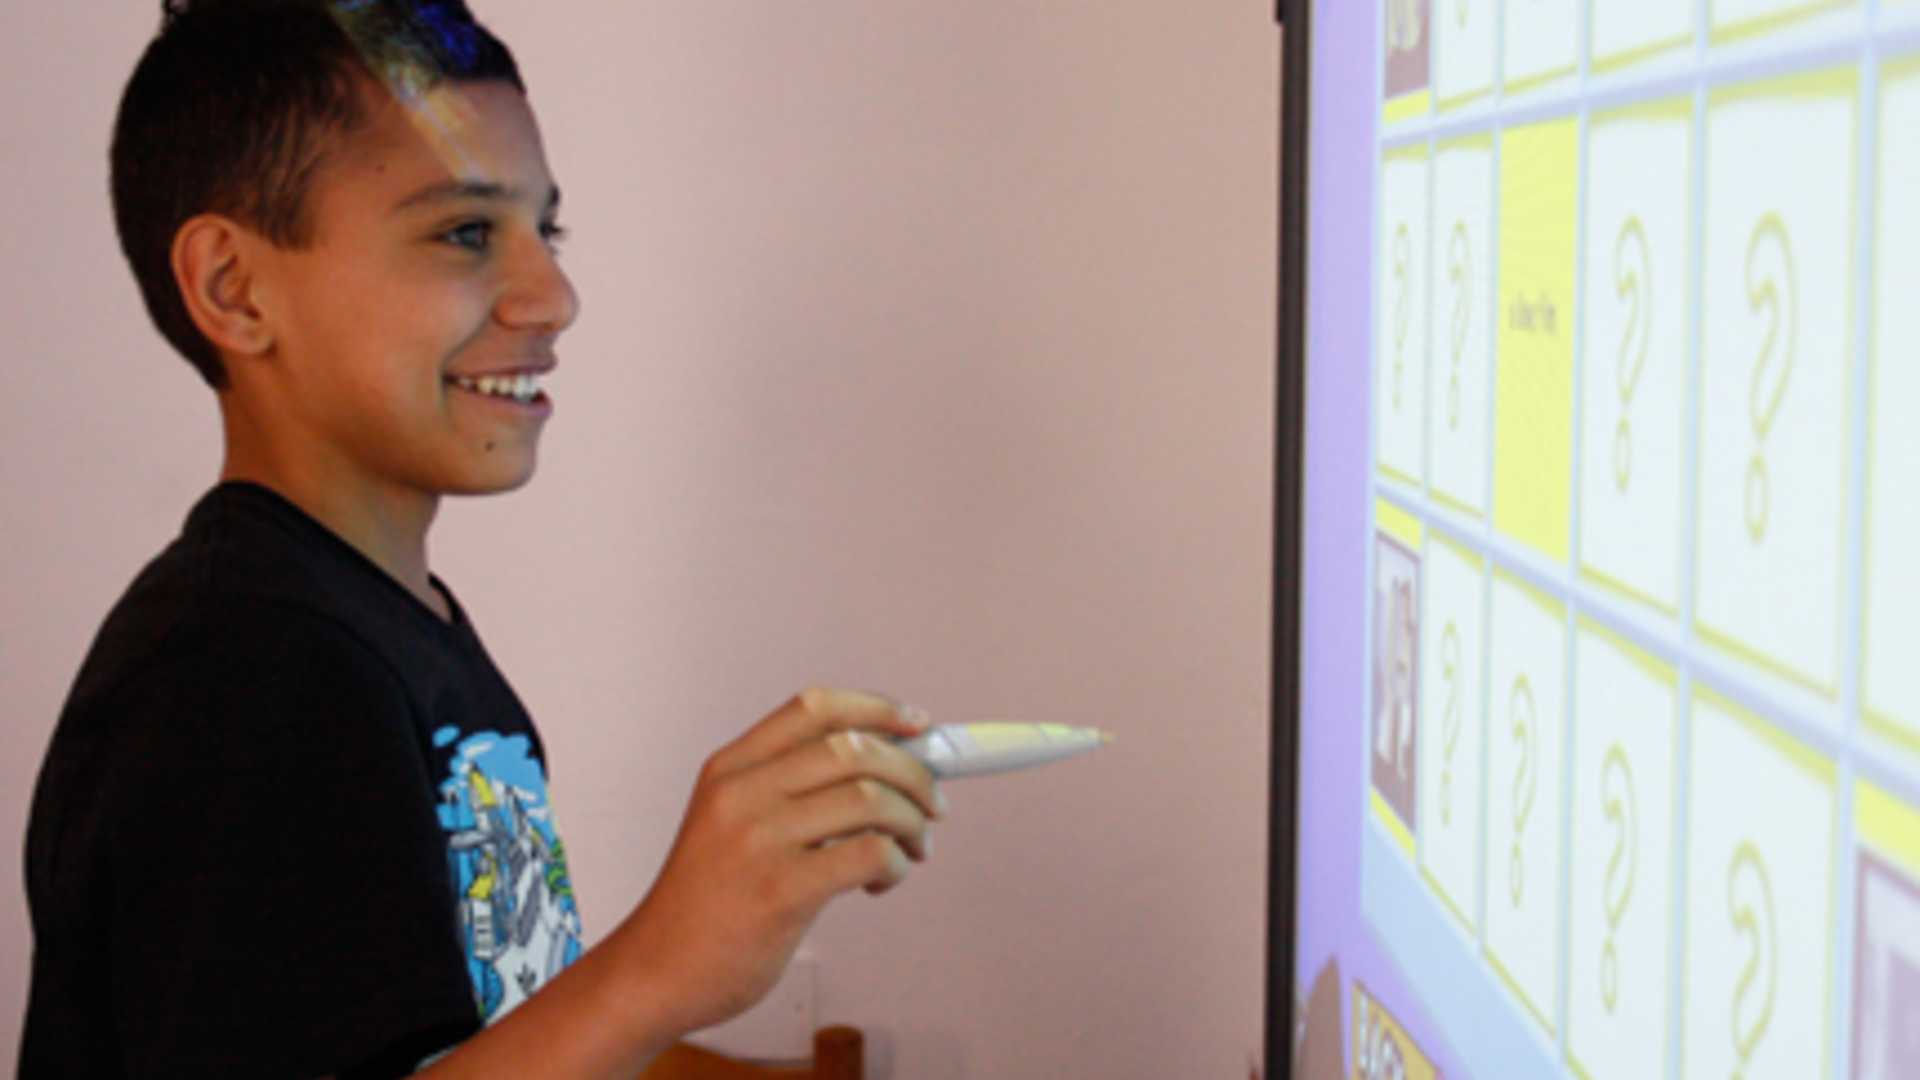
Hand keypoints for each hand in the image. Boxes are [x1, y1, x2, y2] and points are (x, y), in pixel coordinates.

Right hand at [607, 687, 944, 1034]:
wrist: (656, 972)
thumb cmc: (706, 904)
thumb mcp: (727, 823)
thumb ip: (789, 791)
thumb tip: (887, 771)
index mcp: (730, 768)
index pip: (815, 708)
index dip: (878, 709)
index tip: (919, 726)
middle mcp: (741, 793)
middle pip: (854, 749)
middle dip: (914, 773)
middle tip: (934, 806)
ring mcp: (758, 840)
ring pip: (870, 798)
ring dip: (912, 821)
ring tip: (914, 848)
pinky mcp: (780, 891)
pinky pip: (869, 853)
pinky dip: (895, 863)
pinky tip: (884, 881)